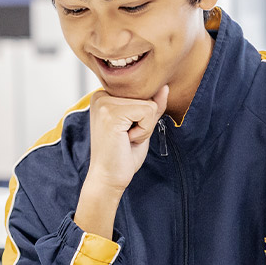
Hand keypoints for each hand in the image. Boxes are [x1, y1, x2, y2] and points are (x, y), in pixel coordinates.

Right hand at [74, 86, 168, 238]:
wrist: (108, 178)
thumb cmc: (123, 154)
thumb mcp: (142, 125)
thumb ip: (152, 105)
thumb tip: (164, 86)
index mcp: (105, 95)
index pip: (142, 93)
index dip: (143, 116)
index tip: (126, 131)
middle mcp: (101, 95)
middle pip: (146, 97)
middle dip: (145, 121)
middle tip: (126, 137)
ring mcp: (104, 103)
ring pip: (149, 104)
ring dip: (145, 127)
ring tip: (126, 139)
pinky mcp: (112, 113)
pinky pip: (147, 112)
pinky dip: (144, 131)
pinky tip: (127, 140)